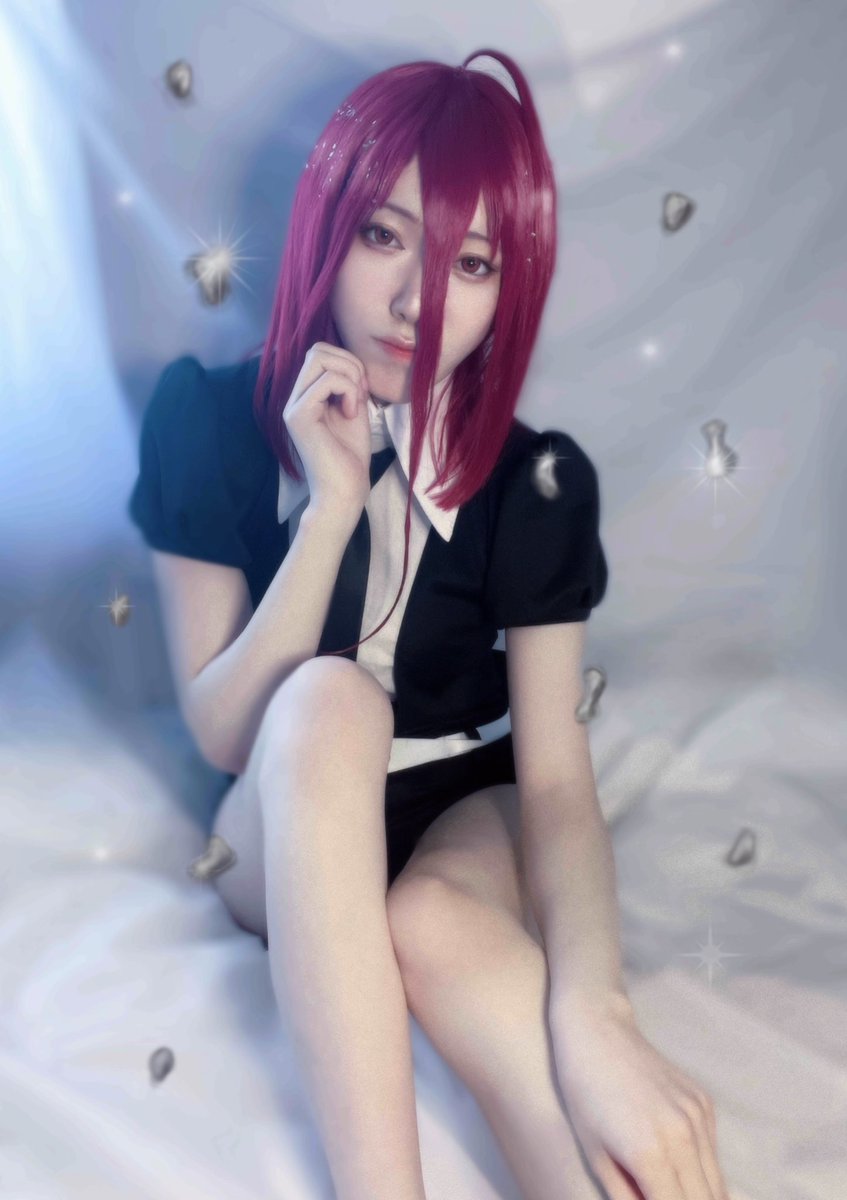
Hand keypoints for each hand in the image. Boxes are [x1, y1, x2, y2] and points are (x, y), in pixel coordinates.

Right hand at [283, 342, 372, 517]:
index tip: (361, 392)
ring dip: (350, 376)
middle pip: (317, 350)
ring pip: (319, 358)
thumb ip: (350, 384)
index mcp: (306, 397)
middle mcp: (294, 399)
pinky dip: (348, 390)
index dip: (348, 363)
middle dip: (349, 363)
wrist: (344, 492)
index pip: (320, 354)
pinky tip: (351, 414)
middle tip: (359, 394)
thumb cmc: (350, 458)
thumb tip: (352, 361)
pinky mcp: (298, 415)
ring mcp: (293, 407)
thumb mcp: (354, 410)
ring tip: (355, 405)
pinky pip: (327, 380)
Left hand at [549, 998, 729, 1199]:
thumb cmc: (583, 1095)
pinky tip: (675, 1169)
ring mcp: (697, 1116)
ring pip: (716, 1184)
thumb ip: (627, 1198)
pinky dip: (700, 1172)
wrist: (597, 1031)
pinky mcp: (703, 1103)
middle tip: (660, 1199)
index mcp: (649, 1153)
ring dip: (699, 1197)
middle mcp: (682, 1135)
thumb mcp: (594, 1155)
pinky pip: (711, 1154)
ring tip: (668, 1192)